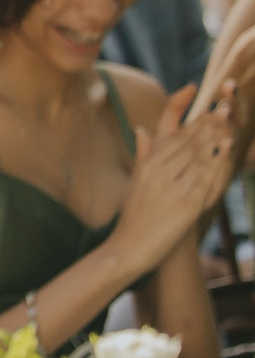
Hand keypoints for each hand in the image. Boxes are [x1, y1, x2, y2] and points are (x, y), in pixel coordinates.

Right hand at [114, 83, 238, 274]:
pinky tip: (226, 150)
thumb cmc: (132, 216)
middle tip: (223, 110)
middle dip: (208, 125)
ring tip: (229, 124)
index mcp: (147, 166)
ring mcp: (174, 188)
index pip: (174, 138)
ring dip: (215, 139)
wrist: (130, 247)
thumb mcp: (135, 181)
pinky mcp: (187, 205)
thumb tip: (142, 129)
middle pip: (189, 144)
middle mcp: (159, 174)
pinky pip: (206, 179)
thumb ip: (143, 154)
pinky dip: (218, 162)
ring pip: (199, 158)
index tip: (206, 110)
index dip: (193, 123)